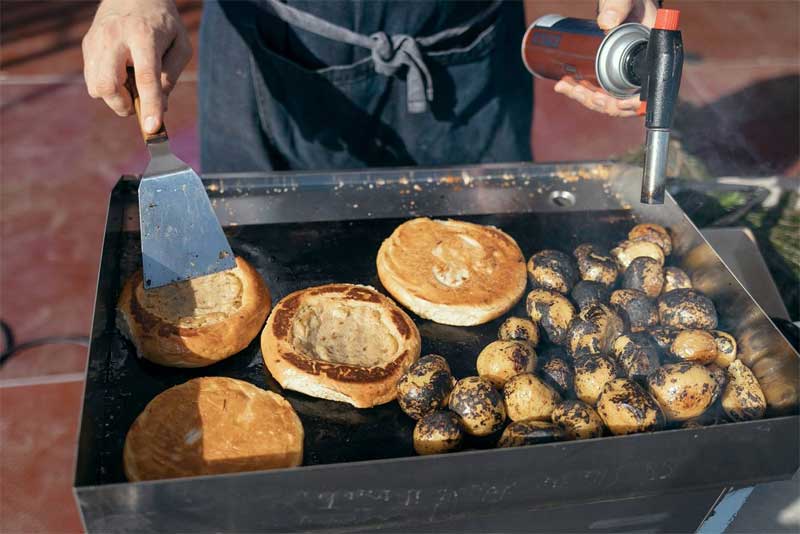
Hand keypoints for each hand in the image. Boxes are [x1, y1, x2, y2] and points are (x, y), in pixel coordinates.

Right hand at [82, 0, 191, 132]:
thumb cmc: (162, 22)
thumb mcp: (180, 45)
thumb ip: (171, 76)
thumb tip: (159, 107)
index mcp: (143, 35)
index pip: (146, 77)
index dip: (150, 105)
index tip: (152, 128)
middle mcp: (114, 37)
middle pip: (108, 85)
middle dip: (124, 105)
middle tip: (139, 104)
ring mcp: (96, 41)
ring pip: (96, 87)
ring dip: (116, 98)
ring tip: (131, 85)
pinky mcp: (87, 45)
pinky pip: (92, 81)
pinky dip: (107, 88)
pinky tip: (121, 75)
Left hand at [554, 0, 657, 116]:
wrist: (623, 3)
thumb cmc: (631, 1)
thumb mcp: (627, 0)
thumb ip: (619, 5)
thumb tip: (606, 23)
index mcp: (654, 58)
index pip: (651, 92)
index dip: (636, 104)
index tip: (619, 104)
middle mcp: (643, 72)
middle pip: (625, 102)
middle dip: (601, 103)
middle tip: (579, 92)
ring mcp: (627, 77)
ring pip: (609, 100)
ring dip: (586, 99)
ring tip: (565, 87)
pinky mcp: (612, 77)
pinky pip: (599, 92)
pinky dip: (580, 92)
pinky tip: (563, 86)